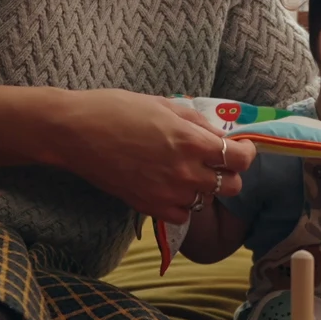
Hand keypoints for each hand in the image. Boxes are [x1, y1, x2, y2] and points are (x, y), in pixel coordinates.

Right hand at [43, 89, 255, 224]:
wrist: (75, 132)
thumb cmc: (117, 110)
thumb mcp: (165, 105)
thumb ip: (197, 122)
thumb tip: (219, 134)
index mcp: (192, 140)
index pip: (240, 159)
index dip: (245, 154)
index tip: (240, 149)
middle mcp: (185, 170)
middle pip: (231, 186)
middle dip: (228, 173)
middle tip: (214, 162)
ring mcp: (168, 192)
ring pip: (206, 201)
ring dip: (203, 188)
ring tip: (186, 173)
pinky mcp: (149, 207)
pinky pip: (182, 214)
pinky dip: (182, 204)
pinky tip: (170, 188)